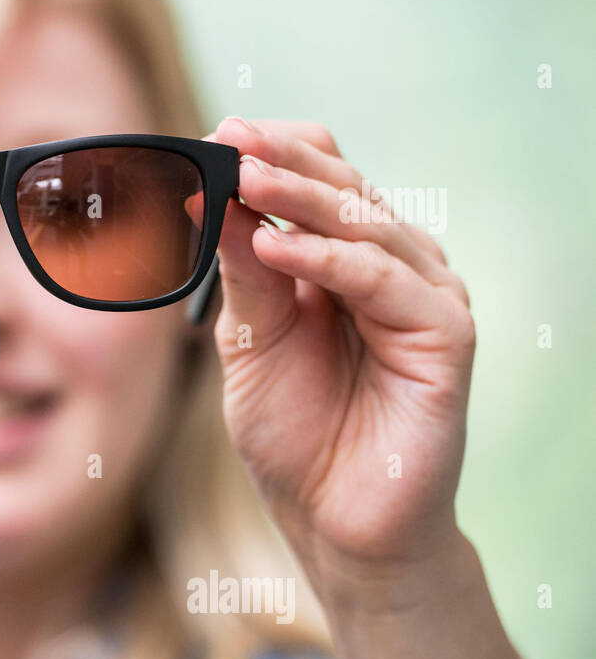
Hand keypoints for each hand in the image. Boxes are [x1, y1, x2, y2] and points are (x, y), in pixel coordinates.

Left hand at [205, 117, 474, 601]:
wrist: (335, 523)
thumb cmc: (297, 435)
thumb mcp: (251, 342)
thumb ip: (243, 272)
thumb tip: (213, 195)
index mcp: (344, 263)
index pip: (319, 183)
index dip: (273, 157)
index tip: (216, 135)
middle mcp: (389, 269)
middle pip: (343, 190)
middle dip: (280, 163)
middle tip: (229, 139)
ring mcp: (421, 296)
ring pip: (364, 223)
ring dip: (299, 198)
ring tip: (242, 180)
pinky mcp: (444, 334)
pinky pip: (384, 279)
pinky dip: (330, 258)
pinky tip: (277, 246)